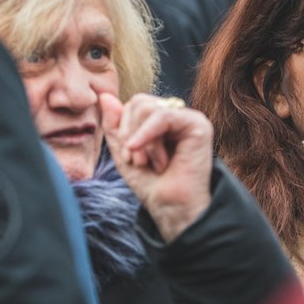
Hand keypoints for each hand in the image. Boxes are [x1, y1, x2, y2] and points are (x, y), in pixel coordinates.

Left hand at [100, 93, 212, 242]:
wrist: (171, 208)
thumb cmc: (151, 184)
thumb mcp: (123, 152)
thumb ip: (113, 125)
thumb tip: (104, 95)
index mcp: (161, 120)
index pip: (133, 104)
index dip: (123, 128)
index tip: (127, 157)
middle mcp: (176, 116)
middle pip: (139, 102)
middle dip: (129, 133)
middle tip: (137, 161)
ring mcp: (188, 118)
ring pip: (148, 108)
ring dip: (141, 140)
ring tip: (148, 163)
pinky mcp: (198, 125)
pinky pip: (163, 115)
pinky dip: (148, 135)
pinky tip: (150, 158)